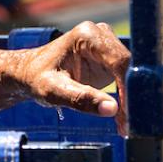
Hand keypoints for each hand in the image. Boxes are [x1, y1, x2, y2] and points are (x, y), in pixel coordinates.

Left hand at [13, 21, 129, 134]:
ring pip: (132, 74)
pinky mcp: (110, 59)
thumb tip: (113, 109)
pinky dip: (127, 99)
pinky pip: (127, 80)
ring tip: (125, 125)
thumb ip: (81, 99)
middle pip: (129, 67)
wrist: (30, 73)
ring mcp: (107, 46)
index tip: (128, 115)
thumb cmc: (37, 79)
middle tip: (130, 125)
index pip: (119, 62)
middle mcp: (101, 35)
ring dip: (132, 100)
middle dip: (132, 97)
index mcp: (87, 36)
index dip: (128, 89)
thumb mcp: (54, 91)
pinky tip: (122, 119)